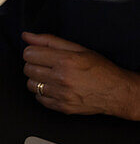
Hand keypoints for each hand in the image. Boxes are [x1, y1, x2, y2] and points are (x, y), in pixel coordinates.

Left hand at [22, 32, 139, 119]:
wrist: (117, 92)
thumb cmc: (100, 69)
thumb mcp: (78, 49)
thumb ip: (50, 41)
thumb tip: (26, 36)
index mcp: (66, 61)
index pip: (29, 54)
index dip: (32, 52)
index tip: (39, 53)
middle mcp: (62, 78)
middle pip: (28, 69)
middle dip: (35, 65)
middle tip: (48, 65)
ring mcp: (61, 94)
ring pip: (31, 84)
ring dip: (38, 79)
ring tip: (52, 76)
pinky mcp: (61, 107)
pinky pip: (38, 98)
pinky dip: (44, 93)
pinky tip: (56, 88)